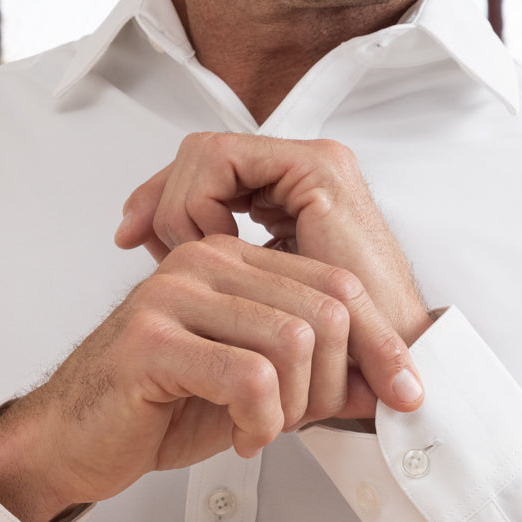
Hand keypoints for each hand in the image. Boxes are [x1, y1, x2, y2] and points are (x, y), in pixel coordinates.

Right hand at [0, 236, 423, 521]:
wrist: (75, 439)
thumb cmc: (159, 408)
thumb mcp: (257, 390)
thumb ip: (316, 377)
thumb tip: (386, 388)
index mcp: (233, 262)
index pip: (336, 286)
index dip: (379, 347)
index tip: (402, 394)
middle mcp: (205, 264)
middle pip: (324, 311)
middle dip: (330, 383)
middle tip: (299, 421)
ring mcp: (174, 295)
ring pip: (291, 340)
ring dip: (294, 405)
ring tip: (266, 428)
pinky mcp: (152, 339)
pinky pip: (248, 375)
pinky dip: (261, 420)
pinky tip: (244, 438)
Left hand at [114, 133, 433, 346]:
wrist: (391, 365)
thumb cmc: (332, 346)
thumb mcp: (254, 300)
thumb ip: (217, 265)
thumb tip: (155, 244)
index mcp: (293, 193)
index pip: (208, 173)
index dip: (161, 199)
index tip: (130, 237)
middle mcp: (303, 171)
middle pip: (199, 157)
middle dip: (158, 198)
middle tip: (136, 242)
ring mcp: (314, 166)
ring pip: (202, 155)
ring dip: (180, 210)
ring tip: (196, 262)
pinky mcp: (317, 172)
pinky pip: (219, 163)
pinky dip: (198, 205)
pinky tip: (215, 251)